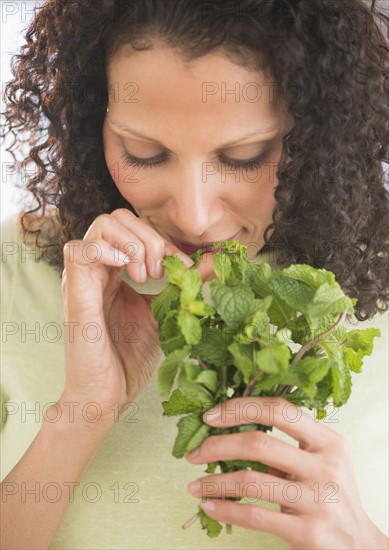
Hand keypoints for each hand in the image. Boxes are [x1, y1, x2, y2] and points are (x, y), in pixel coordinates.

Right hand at [58, 208, 193, 429]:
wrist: (108, 394)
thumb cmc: (130, 358)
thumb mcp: (164, 314)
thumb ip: (181, 286)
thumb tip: (211, 265)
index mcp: (114, 272)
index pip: (134, 229)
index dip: (164, 240)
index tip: (186, 268)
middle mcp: (97, 270)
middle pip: (118, 218)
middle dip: (149, 238)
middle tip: (161, 272)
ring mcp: (83, 279)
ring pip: (101, 226)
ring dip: (134, 244)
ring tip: (145, 277)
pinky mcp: (75, 293)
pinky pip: (79, 250)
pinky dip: (108, 251)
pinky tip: (129, 272)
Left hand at [185, 397, 387, 548]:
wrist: (359, 545)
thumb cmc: (329, 494)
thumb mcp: (321, 460)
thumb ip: (288, 443)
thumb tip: (230, 428)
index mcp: (327, 441)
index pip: (279, 410)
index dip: (240, 408)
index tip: (211, 416)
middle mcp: (325, 466)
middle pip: (259, 444)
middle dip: (217, 446)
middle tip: (195, 453)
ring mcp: (318, 500)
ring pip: (251, 481)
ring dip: (214, 482)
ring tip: (195, 485)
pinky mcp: (308, 532)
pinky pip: (255, 516)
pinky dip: (226, 509)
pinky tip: (210, 506)